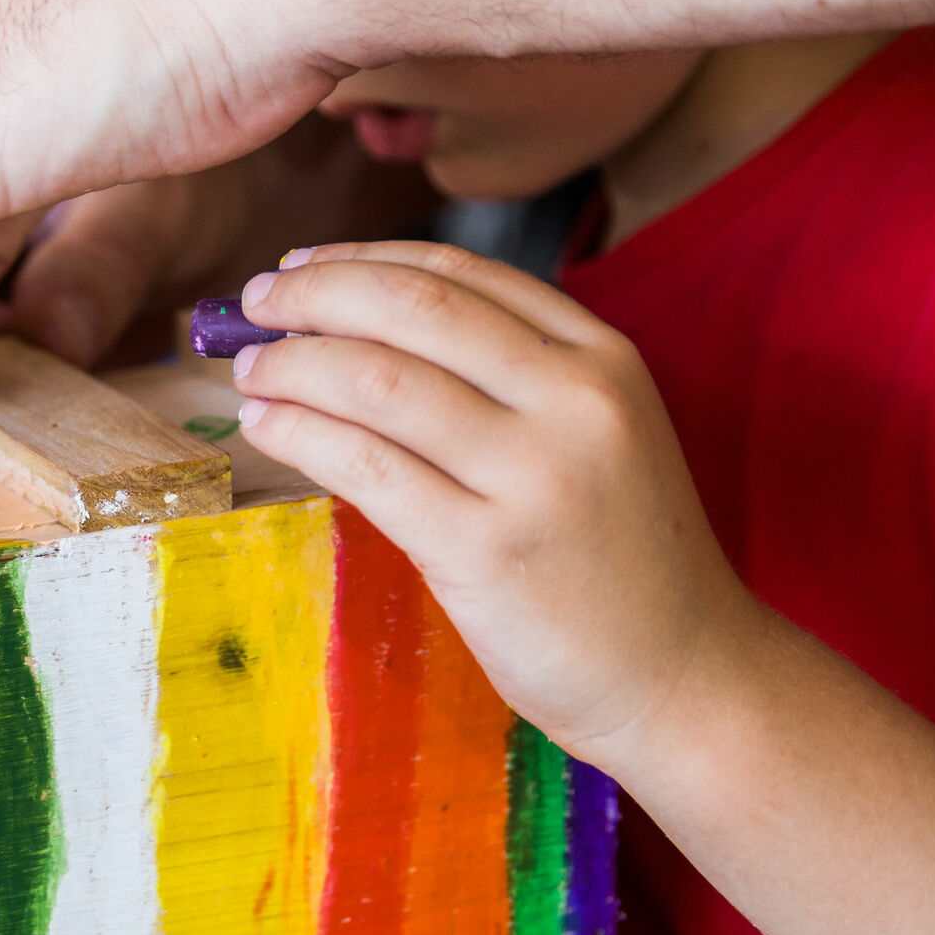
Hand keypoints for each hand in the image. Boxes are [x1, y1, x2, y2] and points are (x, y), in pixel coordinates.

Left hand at [227, 239, 762, 764]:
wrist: (682, 675)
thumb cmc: (619, 559)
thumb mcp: (599, 437)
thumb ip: (511, 379)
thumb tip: (357, 329)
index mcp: (603, 357)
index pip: (461, 275)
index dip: (363, 259)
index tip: (300, 267)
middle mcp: (575, 400)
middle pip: (412, 309)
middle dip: (314, 295)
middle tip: (253, 305)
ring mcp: (534, 474)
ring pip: (379, 381)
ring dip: (293, 365)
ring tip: (251, 372)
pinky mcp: (486, 549)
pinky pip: (367, 465)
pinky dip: (301, 433)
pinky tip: (268, 427)